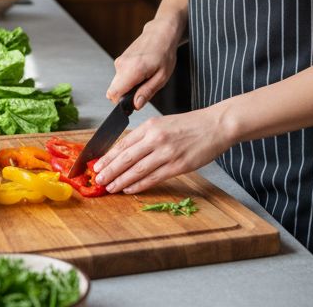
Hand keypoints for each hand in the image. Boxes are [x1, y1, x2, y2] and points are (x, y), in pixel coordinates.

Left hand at [92, 108, 229, 194]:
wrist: (215, 125)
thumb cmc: (190, 125)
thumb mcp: (163, 123)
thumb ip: (145, 136)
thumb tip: (125, 152)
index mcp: (150, 126)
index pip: (123, 143)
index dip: (108, 157)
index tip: (97, 165)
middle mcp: (156, 138)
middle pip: (126, 158)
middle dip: (110, 171)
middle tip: (98, 180)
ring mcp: (167, 152)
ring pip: (137, 170)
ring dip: (121, 180)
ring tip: (110, 187)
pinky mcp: (178, 165)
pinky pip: (154, 177)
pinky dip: (139, 185)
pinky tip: (129, 189)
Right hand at [105, 17, 182, 110]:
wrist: (160, 33)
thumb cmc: (164, 52)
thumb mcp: (162, 77)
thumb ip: (147, 92)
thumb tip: (136, 105)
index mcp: (132, 70)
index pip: (113, 94)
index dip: (122, 102)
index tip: (134, 101)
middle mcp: (122, 65)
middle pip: (114, 91)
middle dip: (127, 95)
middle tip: (144, 86)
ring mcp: (119, 61)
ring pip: (118, 84)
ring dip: (130, 86)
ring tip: (145, 76)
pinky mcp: (120, 60)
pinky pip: (121, 77)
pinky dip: (130, 78)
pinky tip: (142, 71)